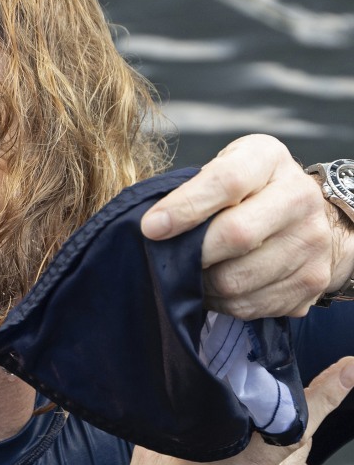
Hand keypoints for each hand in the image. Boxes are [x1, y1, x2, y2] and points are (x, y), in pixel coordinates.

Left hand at [140, 134, 353, 318]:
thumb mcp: (227, 168)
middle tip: (174, 260)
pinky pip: (248, 305)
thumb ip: (196, 189)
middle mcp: (300, 198)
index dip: (185, 207)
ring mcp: (310, 243)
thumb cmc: (253, 191)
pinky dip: (222, 302)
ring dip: (204, 284)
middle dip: (194, 254)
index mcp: (270, 160)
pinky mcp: (310, 282)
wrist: (313, 220)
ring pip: (237, 280)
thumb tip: (153, 227)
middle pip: (236, 236)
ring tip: (197, 274)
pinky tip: (217, 288)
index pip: (227, 181)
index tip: (152, 228)